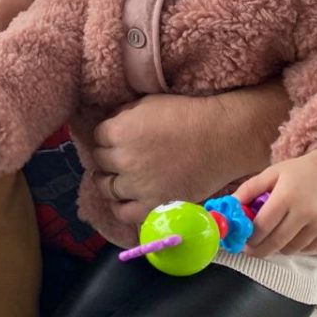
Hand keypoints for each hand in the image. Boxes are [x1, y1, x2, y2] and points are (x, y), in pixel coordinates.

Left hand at [90, 93, 249, 224]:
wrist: (219, 138)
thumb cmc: (184, 114)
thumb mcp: (147, 103)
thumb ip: (123, 114)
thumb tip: (111, 121)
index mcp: (118, 132)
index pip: (98, 136)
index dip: (106, 135)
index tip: (114, 137)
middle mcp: (122, 160)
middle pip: (101, 161)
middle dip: (107, 157)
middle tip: (117, 157)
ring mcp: (137, 186)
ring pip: (107, 188)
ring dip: (108, 182)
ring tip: (114, 179)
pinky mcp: (153, 205)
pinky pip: (124, 213)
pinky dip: (119, 207)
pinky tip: (122, 200)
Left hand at [233, 149, 316, 256]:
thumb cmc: (297, 172)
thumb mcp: (270, 173)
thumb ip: (249, 189)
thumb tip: (230, 204)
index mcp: (287, 195)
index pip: (263, 225)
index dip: (250, 236)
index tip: (241, 241)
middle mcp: (305, 212)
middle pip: (276, 241)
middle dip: (259, 249)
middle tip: (250, 250)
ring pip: (291, 248)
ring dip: (276, 248)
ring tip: (269, 239)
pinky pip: (306, 249)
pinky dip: (294, 246)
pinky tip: (288, 235)